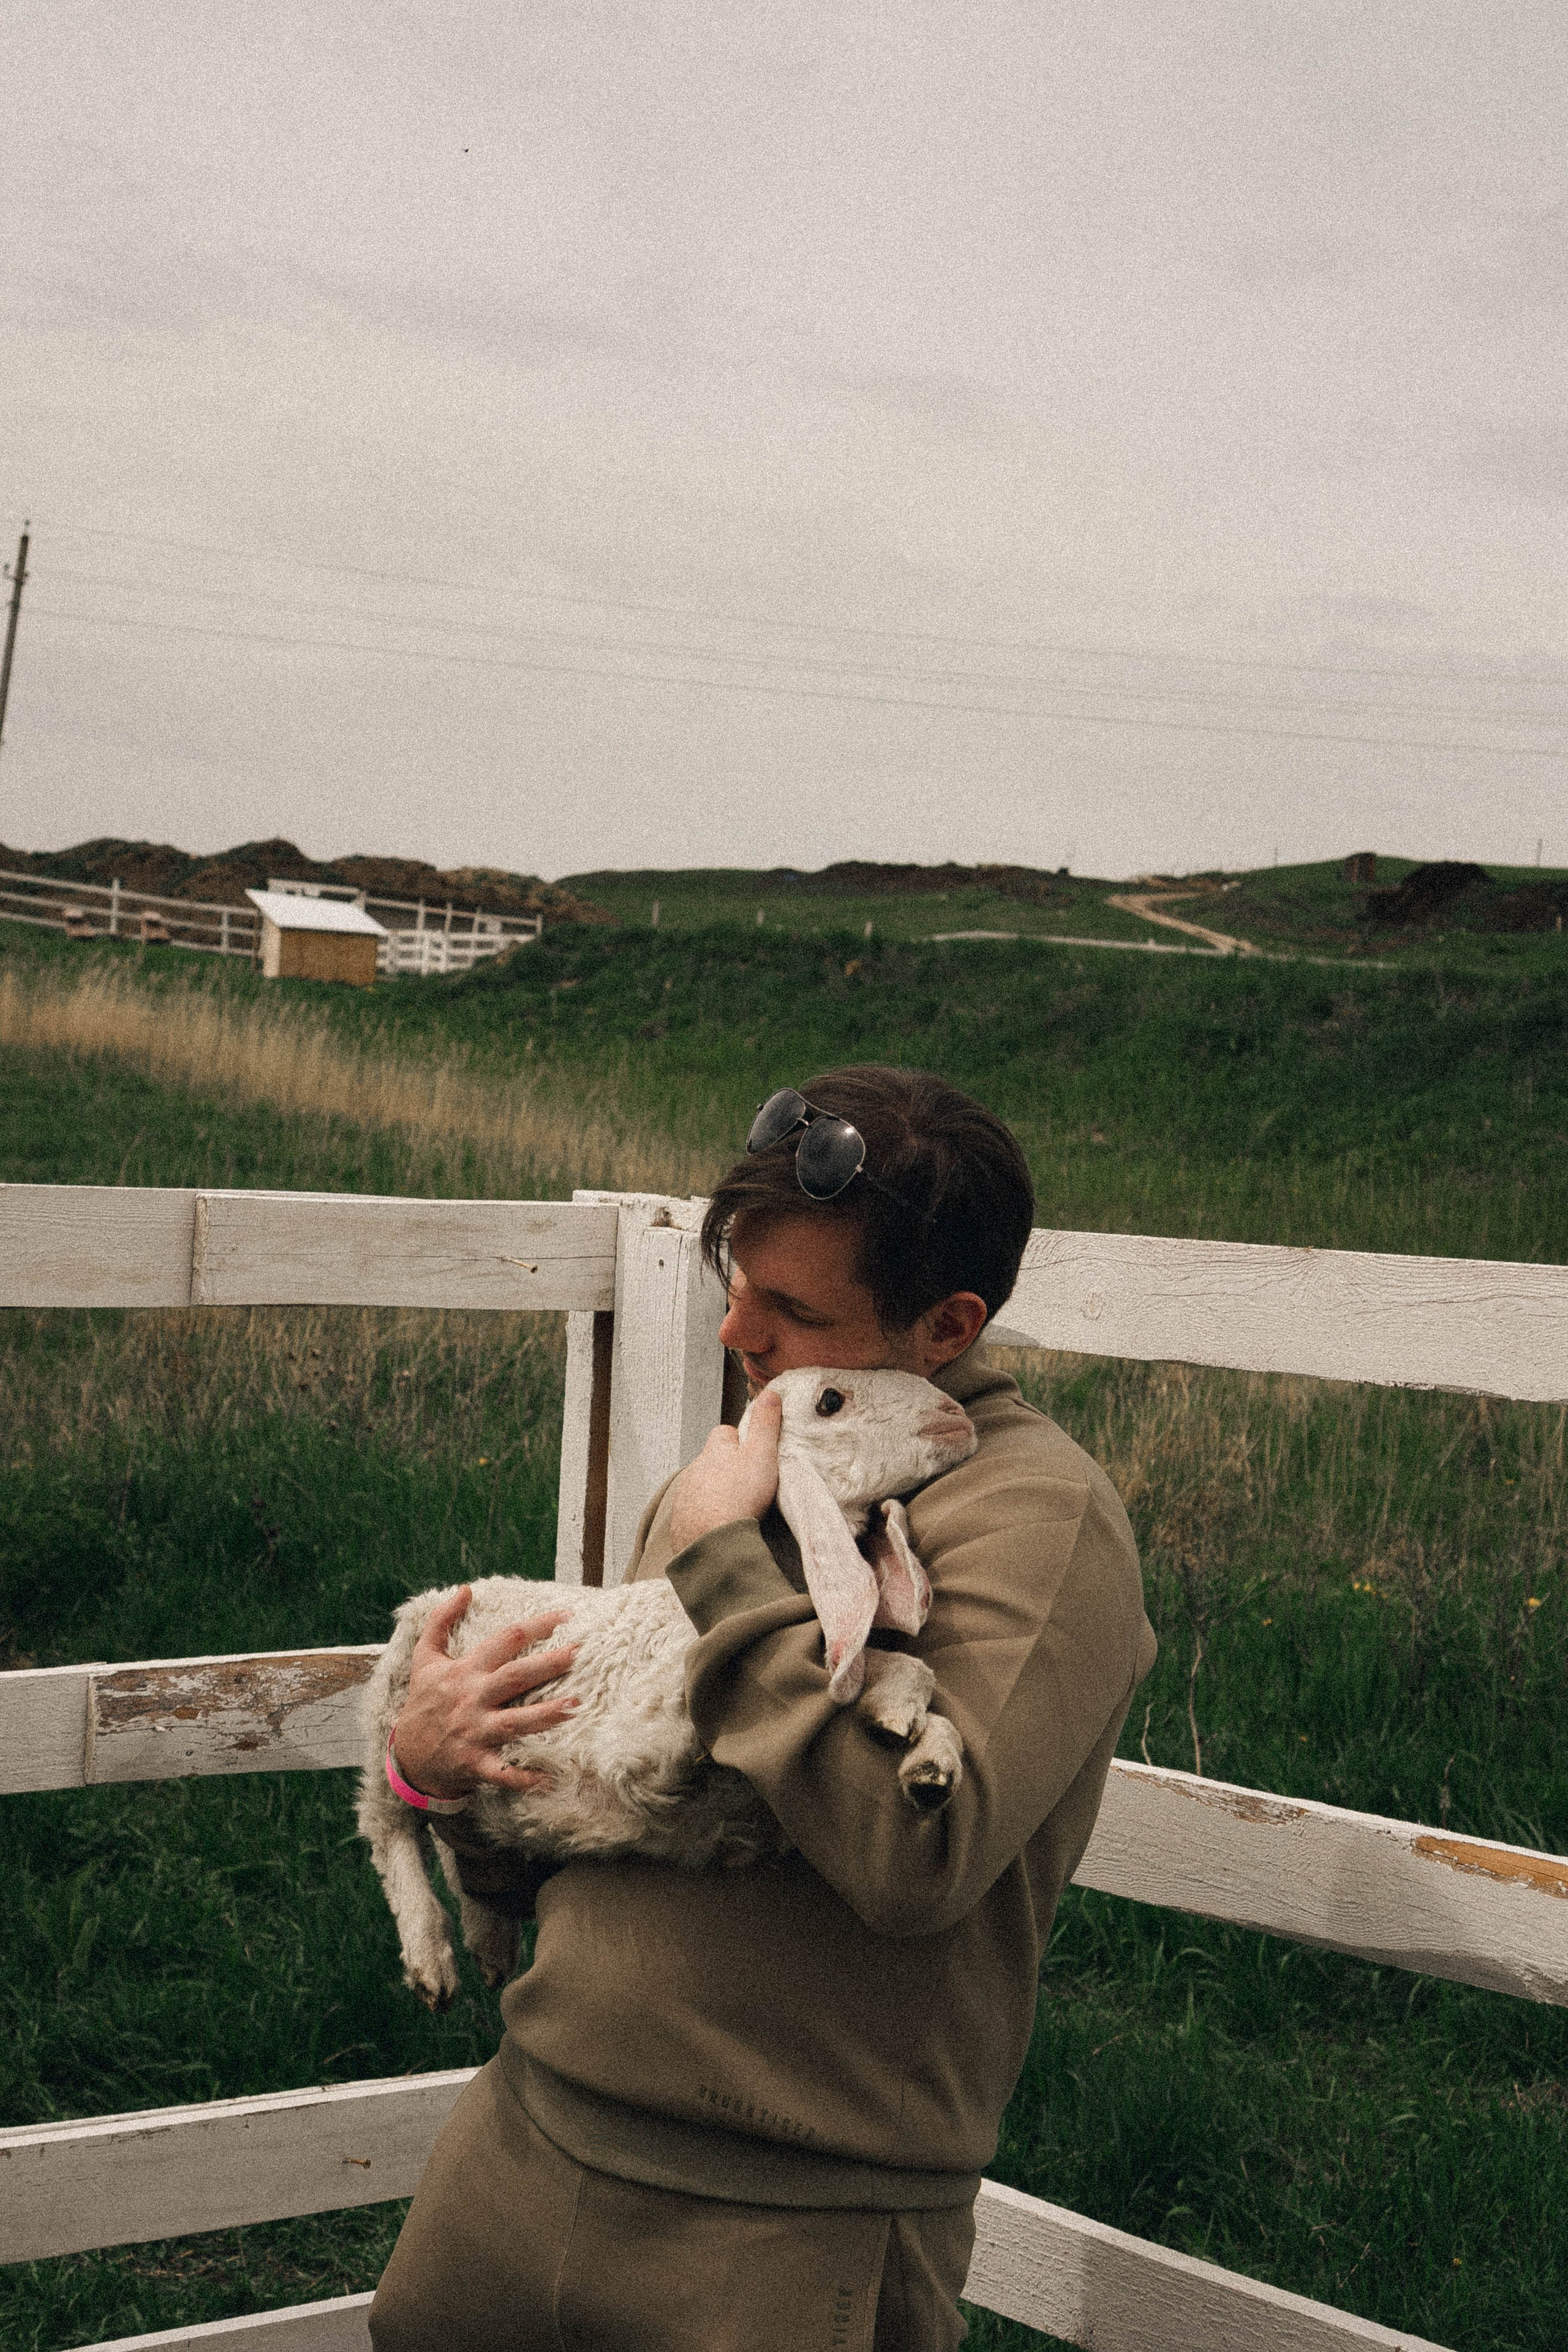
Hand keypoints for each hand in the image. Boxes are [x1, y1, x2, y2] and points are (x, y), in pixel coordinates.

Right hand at [390, 1587, 579, 1799]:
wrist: (406, 1756)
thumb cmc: (423, 1703)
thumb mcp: (424, 1658)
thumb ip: (441, 1620)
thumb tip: (465, 1588)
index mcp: (465, 1671)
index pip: (504, 1641)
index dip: (535, 1626)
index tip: (566, 1616)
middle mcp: (472, 1699)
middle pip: (514, 1677)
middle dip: (547, 1664)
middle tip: (579, 1653)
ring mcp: (474, 1732)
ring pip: (514, 1722)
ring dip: (545, 1715)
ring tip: (576, 1706)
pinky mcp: (475, 1763)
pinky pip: (502, 1772)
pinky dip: (523, 1778)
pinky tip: (549, 1779)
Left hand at [669, 1388, 781, 1553]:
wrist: (714, 1543)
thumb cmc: (740, 1498)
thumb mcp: (761, 1456)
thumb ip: (766, 1425)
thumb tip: (770, 1394)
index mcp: (713, 1451)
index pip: (723, 1433)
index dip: (740, 1440)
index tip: (753, 1452)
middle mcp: (694, 1470)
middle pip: (712, 1461)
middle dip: (727, 1467)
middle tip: (749, 1483)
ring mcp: (685, 1496)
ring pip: (702, 1486)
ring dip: (716, 1492)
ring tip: (737, 1507)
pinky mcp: (681, 1522)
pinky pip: (694, 1512)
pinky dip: (706, 1515)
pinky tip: (721, 1525)